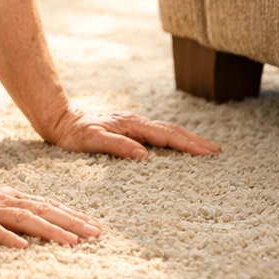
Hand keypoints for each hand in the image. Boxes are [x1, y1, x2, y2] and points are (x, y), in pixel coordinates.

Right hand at [0, 177, 102, 247]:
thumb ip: (13, 212)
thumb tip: (38, 226)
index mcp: (10, 197)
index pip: (47, 205)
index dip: (71, 215)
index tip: (94, 227)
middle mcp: (3, 201)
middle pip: (42, 210)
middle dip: (71, 222)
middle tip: (94, 234)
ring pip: (24, 219)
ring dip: (49, 230)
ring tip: (71, 242)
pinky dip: (7, 237)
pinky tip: (22, 247)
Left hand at [46, 108, 219, 159]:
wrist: (61, 122)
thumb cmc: (75, 135)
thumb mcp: (92, 141)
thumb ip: (118, 146)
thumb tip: (144, 155)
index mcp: (131, 125)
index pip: (166, 135)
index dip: (188, 144)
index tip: (207, 152)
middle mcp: (136, 123)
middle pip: (172, 131)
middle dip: (195, 140)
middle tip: (216, 151)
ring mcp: (134, 125)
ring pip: (167, 131)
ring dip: (187, 139)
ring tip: (205, 148)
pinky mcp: (130, 130)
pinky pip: (158, 134)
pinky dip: (174, 139)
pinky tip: (179, 146)